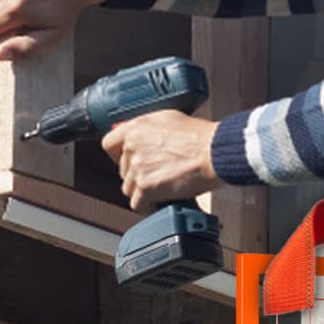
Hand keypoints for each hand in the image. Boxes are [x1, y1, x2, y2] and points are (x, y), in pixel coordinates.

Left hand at [101, 110, 219, 213]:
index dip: (118, 154)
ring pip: (128, 188)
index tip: (127, 158)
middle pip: (122, 169)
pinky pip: (137, 203)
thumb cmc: (201, 136)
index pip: (109, 144)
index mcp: (135, 129)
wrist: (214, 153)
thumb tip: (141, 134)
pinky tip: (160, 199)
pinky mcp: (146, 187)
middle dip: (137, 173)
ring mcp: (138, 168)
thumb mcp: (170, 119)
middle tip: (156, 173)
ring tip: (162, 187)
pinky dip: (148, 205)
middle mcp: (132, 147)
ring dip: (143, 190)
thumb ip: (149, 126)